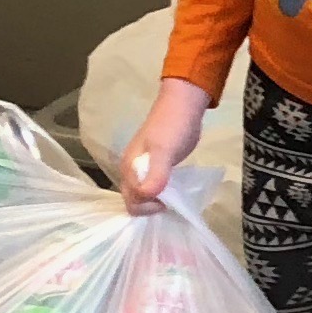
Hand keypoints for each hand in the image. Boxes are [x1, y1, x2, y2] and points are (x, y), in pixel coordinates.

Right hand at [115, 78, 212, 206]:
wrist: (182, 105)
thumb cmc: (173, 128)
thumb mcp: (164, 151)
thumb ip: (156, 174)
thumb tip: (147, 196)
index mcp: (129, 168)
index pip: (131, 201)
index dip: (148, 207)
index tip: (166, 201)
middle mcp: (131, 170)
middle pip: (133, 200)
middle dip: (149, 206)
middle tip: (170, 202)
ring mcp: (142, 167)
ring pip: (142, 193)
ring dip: (154, 201)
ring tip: (173, 198)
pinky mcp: (154, 165)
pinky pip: (151, 185)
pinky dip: (160, 192)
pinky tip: (173, 191)